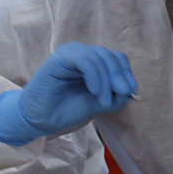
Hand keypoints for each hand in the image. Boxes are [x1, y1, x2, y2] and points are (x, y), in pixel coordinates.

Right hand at [0, 42, 137, 145]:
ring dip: (107, 81)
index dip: (126, 73)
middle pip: (112, 57)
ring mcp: (72, 53)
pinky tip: (94, 91)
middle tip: (121, 95)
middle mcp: (83, 53)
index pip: (118, 59)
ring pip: (100, 57)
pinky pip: (85, 60)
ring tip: (103, 100)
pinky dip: (95, 75)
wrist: (41, 120)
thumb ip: (118, 96)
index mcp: (94, 61)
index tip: (130, 92)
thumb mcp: (100, 104)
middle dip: (120, 77)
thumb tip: (131, 89)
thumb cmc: (68, 109)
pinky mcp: (60, 57)